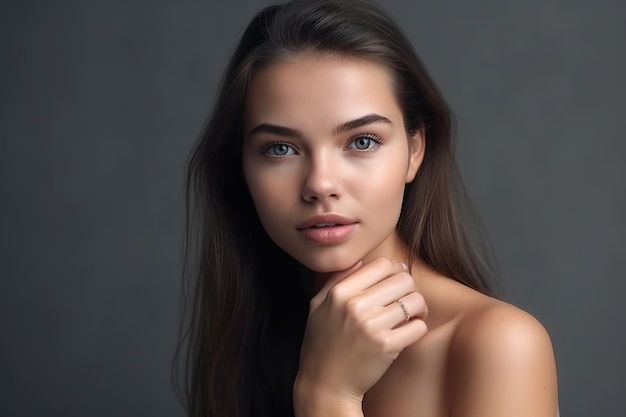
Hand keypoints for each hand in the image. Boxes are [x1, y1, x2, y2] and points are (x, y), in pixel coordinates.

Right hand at [294, 257, 427, 414]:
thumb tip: (359, 260)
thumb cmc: (322, 344)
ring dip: (418, 309)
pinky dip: (418, 329)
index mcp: (340, 292)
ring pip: (415, 301)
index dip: (393, 272)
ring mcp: (371, 325)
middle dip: (409, 290)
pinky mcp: (386, 346)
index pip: (382, 264)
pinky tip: (407, 333)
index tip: (393, 285)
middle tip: (405, 302)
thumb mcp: (318, 306)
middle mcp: (355, 305)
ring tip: (410, 317)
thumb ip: (336, 280)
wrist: (325, 384)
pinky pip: (419, 326)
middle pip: (404, 279)